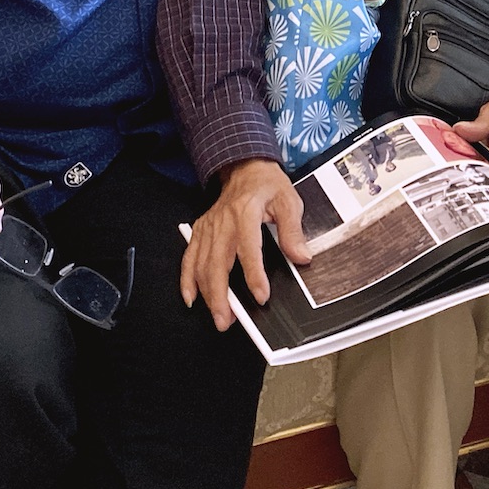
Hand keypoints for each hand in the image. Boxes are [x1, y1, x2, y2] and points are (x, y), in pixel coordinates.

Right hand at [180, 159, 310, 329]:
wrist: (245, 168)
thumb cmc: (267, 185)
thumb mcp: (289, 201)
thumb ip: (293, 230)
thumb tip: (301, 256)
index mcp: (245, 212)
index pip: (248, 249)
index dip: (254, 275)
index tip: (261, 296)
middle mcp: (222, 222)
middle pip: (216, 263)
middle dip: (220, 296)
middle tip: (228, 320)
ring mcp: (208, 228)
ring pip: (200, 265)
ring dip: (206, 294)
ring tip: (218, 317)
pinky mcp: (200, 232)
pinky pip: (188, 258)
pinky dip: (187, 280)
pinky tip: (191, 298)